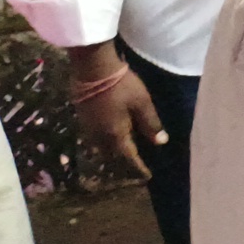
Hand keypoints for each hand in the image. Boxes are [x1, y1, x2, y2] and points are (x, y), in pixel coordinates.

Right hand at [68, 45, 164, 179]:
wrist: (93, 68)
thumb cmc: (122, 85)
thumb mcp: (142, 103)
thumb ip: (151, 124)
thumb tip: (160, 142)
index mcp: (115, 135)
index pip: (129, 157)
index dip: (139, 167)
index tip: (147, 176)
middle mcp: (99, 136)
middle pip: (112, 156)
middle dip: (124, 163)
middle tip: (136, 166)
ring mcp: (88, 127)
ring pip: (102, 148)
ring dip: (114, 153)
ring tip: (125, 153)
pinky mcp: (83, 118)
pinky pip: (95, 138)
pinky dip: (106, 142)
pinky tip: (112, 136)